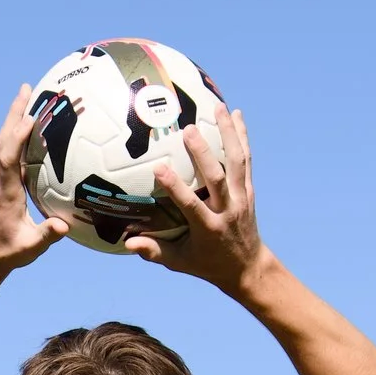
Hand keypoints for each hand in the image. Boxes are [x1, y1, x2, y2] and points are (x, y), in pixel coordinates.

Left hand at [0, 86, 67, 276]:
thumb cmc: (9, 252)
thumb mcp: (30, 248)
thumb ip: (47, 235)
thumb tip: (64, 226)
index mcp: (7, 193)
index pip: (9, 159)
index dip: (17, 137)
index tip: (30, 116)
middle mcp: (1, 181)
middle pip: (4, 141)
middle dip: (14, 113)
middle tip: (27, 88)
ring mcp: (1, 179)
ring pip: (5, 142)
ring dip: (15, 117)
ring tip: (28, 95)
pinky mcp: (4, 181)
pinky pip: (11, 150)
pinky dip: (19, 132)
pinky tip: (31, 124)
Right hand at [134, 109, 268, 291]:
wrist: (248, 267)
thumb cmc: (208, 264)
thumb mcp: (180, 262)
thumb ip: (154, 252)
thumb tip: (127, 243)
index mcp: (209, 228)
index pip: (191, 205)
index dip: (176, 187)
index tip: (159, 168)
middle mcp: (228, 210)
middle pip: (218, 178)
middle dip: (204, 154)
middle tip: (188, 130)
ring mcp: (242, 198)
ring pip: (237, 163)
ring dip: (230, 134)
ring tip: (219, 107)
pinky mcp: (249, 190)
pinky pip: (246, 160)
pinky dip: (242, 137)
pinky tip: (237, 114)